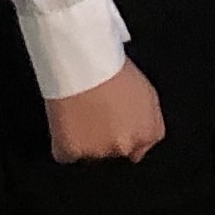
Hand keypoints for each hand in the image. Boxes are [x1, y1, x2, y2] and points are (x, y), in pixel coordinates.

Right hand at [47, 60, 166, 162]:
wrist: (82, 59)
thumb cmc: (112, 65)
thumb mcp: (146, 90)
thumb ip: (147, 118)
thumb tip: (138, 127)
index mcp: (150, 131)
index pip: (139, 149)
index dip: (123, 135)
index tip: (114, 124)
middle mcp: (126, 145)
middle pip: (114, 152)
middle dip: (105, 138)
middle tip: (95, 112)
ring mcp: (98, 150)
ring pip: (90, 154)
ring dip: (85, 140)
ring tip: (80, 111)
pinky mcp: (71, 151)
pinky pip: (66, 155)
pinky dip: (64, 143)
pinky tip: (66, 121)